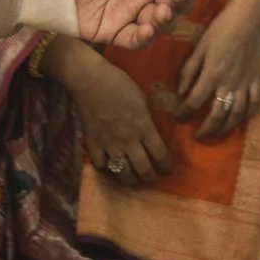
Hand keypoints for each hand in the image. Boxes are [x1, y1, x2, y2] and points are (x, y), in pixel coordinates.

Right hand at [45, 37, 170, 182]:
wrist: (91, 81)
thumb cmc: (120, 84)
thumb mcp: (143, 100)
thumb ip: (148, 119)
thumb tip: (154, 132)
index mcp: (144, 127)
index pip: (160, 155)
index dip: (166, 167)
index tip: (168, 170)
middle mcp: (129, 141)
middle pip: (143, 169)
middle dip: (150, 177)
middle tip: (152, 177)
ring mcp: (110, 145)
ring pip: (123, 173)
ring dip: (132, 179)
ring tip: (135, 178)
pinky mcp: (93, 145)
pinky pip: (102, 165)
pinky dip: (108, 168)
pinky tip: (111, 166)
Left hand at [178, 0, 259, 140]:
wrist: (249, 17)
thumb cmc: (221, 28)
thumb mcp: (199, 47)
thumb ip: (189, 71)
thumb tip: (180, 93)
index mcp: (212, 74)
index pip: (194, 103)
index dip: (183, 114)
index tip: (178, 118)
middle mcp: (229, 83)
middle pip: (217, 116)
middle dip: (206, 130)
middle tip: (198, 136)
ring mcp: (246, 83)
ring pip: (236, 115)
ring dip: (225, 128)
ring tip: (217, 133)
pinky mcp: (257, 80)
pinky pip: (254, 104)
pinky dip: (246, 115)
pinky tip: (239, 119)